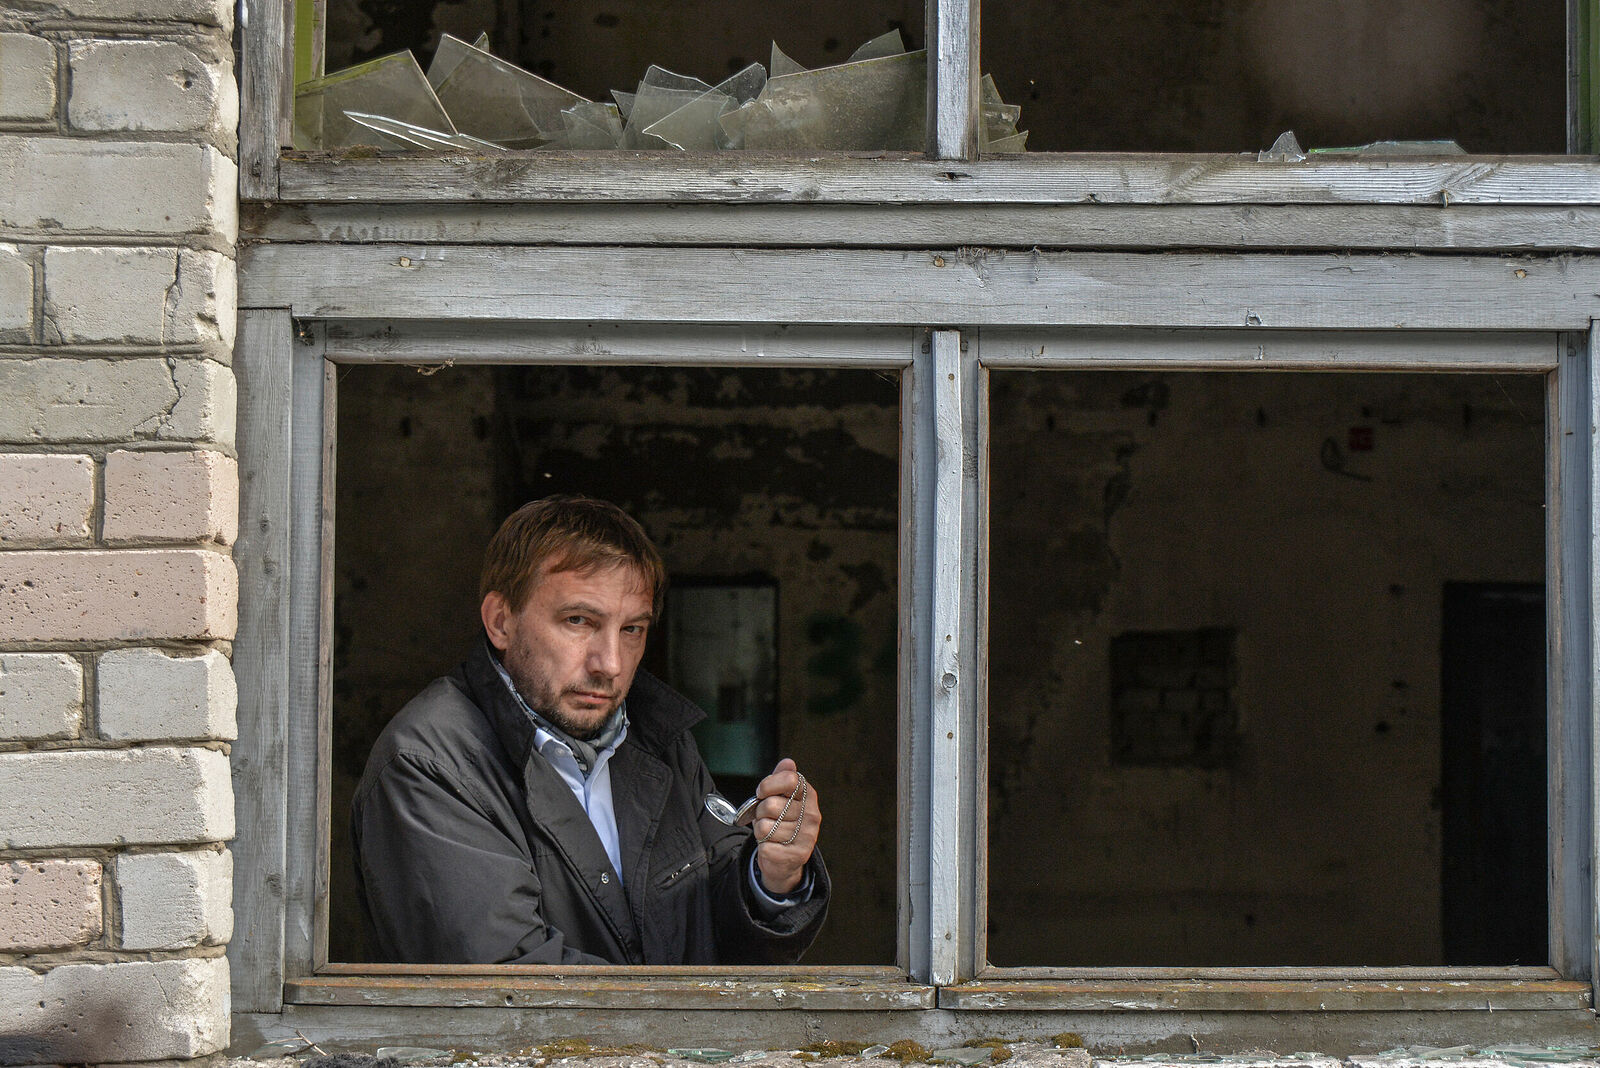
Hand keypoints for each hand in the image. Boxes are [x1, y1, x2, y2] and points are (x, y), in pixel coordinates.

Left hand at [751, 757, 820, 894]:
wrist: (785, 860)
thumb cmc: (780, 823)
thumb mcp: (780, 798)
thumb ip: (782, 778)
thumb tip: (788, 762)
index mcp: (809, 796)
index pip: (789, 780)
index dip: (768, 785)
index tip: (762, 794)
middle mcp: (812, 816)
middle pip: (770, 805)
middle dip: (760, 812)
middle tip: (767, 818)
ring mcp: (806, 837)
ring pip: (764, 827)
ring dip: (760, 831)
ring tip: (770, 833)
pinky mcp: (796, 855)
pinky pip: (765, 846)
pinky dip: (763, 847)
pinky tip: (772, 847)